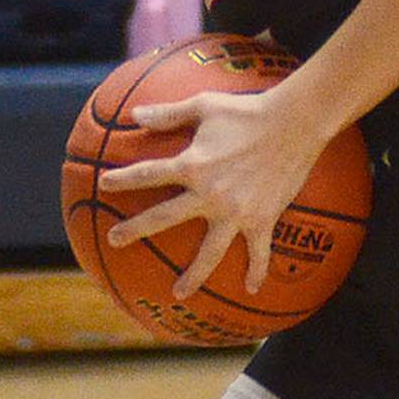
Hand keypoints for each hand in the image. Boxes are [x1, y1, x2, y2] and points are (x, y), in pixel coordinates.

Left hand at [104, 84, 326, 297]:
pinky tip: (251, 289)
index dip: (124, 179)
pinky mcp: (262, 219)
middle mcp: (209, 193)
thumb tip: (135, 115)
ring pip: (209, 252)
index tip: (103, 185)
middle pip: (164, 217)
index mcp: (192, 164)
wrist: (295, 123)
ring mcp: (235, 212)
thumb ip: (169, 113)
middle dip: (135, 229)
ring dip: (193, 275)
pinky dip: (256, 271)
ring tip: (178, 293)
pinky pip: (258, 252)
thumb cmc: (248, 110)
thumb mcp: (204, 105)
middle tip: (113, 240)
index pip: (149, 174)